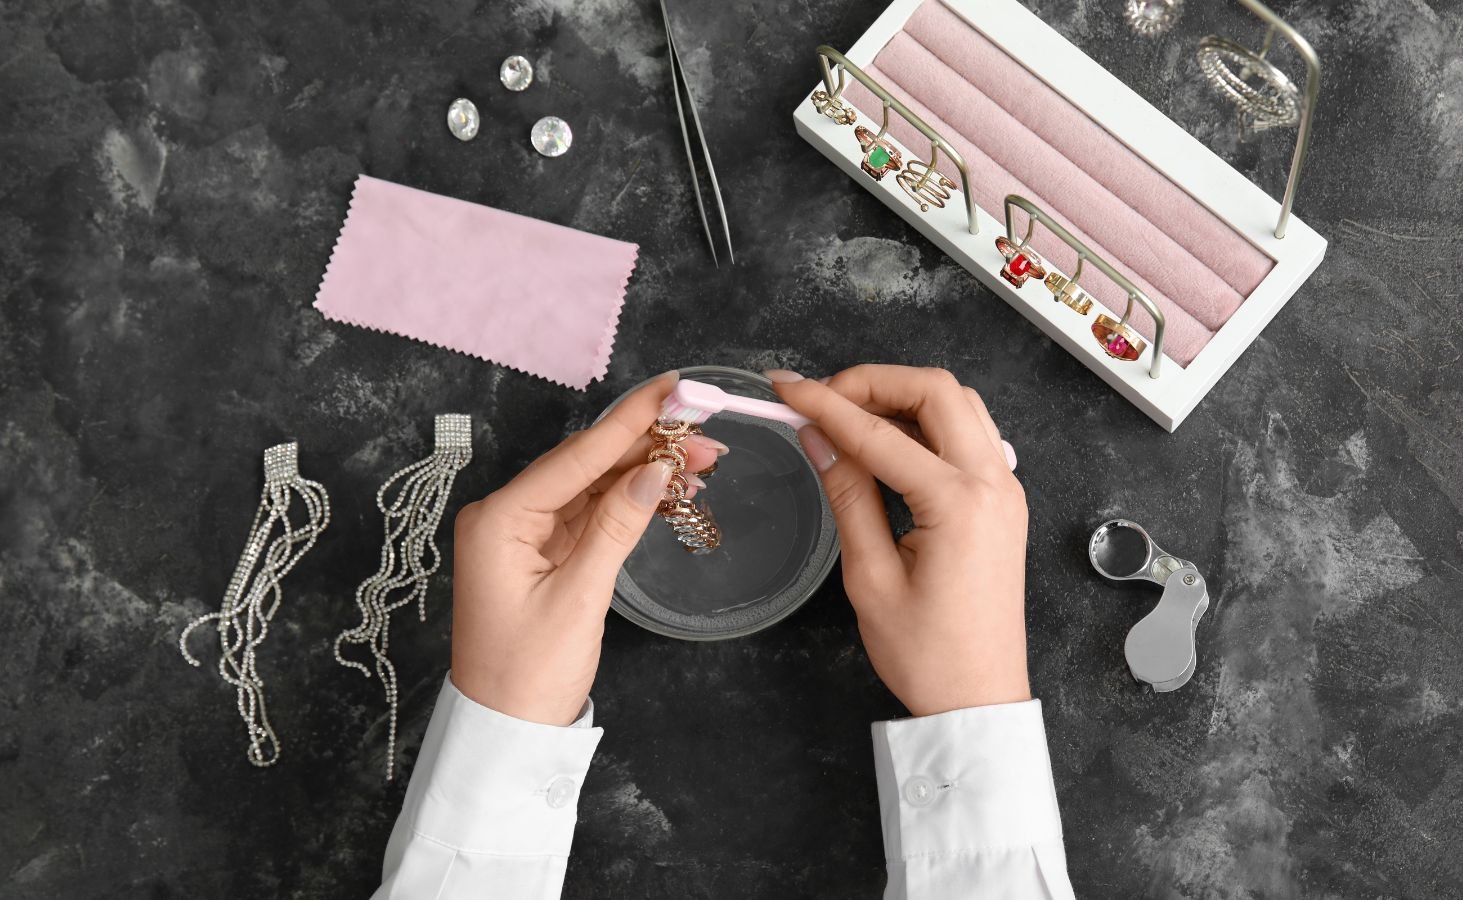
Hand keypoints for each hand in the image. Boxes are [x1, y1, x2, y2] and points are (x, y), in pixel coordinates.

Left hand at [450, 372, 724, 725]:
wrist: (507, 732)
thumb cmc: (528, 676)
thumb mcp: (579, 598)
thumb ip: (616, 526)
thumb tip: (654, 471)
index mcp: (498, 520)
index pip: (575, 456)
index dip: (628, 420)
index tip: (671, 387)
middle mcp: (505, 516)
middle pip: (585, 463)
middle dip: (647, 445)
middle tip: (705, 430)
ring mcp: (523, 534)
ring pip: (593, 485)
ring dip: (645, 471)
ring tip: (702, 458)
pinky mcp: (542, 552)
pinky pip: (591, 512)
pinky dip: (630, 499)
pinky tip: (668, 486)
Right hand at [768, 365, 1029, 715]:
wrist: (979, 699)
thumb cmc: (925, 654)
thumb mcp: (869, 577)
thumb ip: (847, 495)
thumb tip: (818, 437)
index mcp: (959, 504)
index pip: (880, 434)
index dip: (826, 405)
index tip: (786, 391)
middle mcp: (994, 483)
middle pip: (936, 391)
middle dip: (873, 382)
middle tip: (822, 399)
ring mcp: (1006, 489)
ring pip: (957, 404)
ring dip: (902, 397)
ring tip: (848, 415)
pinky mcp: (1003, 501)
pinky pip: (968, 434)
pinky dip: (926, 422)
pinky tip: (885, 442)